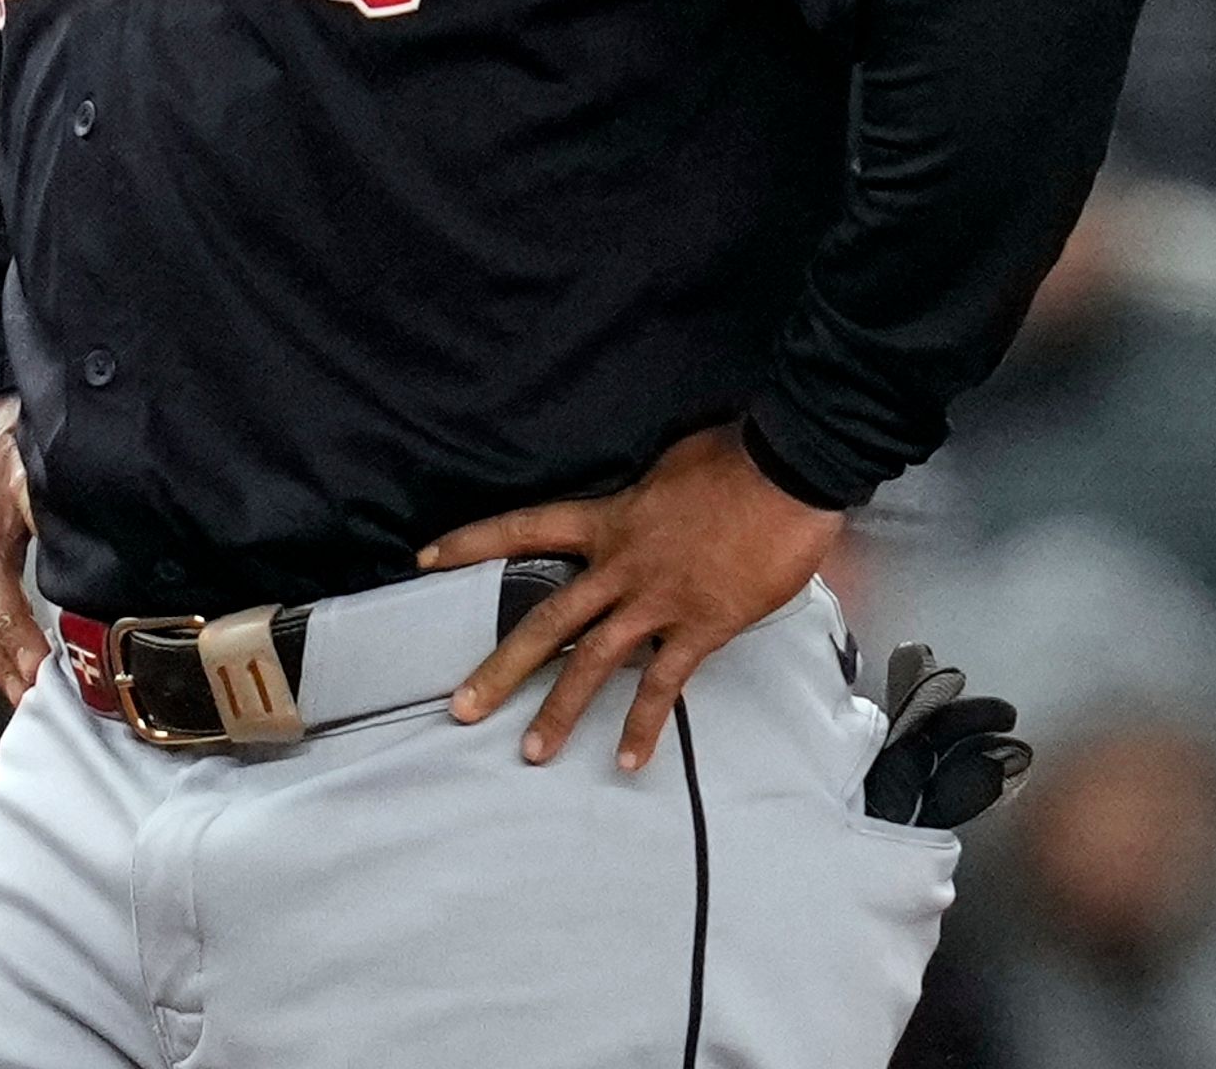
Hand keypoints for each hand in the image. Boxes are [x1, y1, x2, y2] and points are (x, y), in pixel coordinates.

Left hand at [417, 424, 842, 771]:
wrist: (788, 471)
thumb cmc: (735, 457)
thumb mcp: (670, 463)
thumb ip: (644, 494)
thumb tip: (642, 500)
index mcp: (609, 519)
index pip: (525, 527)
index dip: (473, 543)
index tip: (427, 559)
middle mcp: (620, 564)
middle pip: (546, 621)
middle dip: (501, 668)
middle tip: (461, 708)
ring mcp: (658, 600)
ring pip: (593, 663)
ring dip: (560, 711)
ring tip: (532, 752)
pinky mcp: (700, 626)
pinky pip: (664, 685)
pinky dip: (644, 725)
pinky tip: (626, 759)